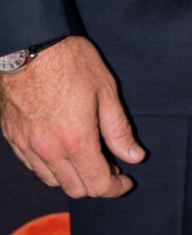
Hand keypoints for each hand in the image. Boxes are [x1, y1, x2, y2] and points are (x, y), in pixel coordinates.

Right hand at [0, 36, 143, 196]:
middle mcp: (49, 150)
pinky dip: (51, 166)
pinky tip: (63, 149)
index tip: (126, 181)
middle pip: (75, 188)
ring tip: (88, 157)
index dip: (116, 188)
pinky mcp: (14, 139)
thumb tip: (135, 156)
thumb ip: (119, 129)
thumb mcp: (106, 90)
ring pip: (52, 180)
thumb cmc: (70, 61)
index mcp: (76, 140)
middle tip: (111, 166)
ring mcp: (28, 146)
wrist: (30, 45)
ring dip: (73, 177)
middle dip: (97, 184)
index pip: (98, 184)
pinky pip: (33, 166)